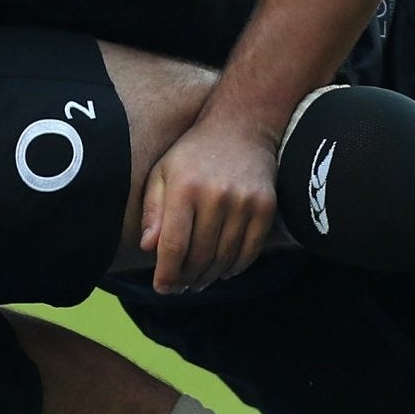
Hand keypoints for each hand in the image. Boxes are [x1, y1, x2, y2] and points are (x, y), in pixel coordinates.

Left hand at [138, 117, 278, 293]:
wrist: (242, 126)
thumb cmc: (194, 152)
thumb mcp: (164, 172)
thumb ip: (153, 209)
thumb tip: (148, 247)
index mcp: (184, 187)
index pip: (173, 245)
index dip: (166, 273)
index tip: (161, 287)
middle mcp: (216, 196)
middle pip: (200, 256)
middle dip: (186, 279)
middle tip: (180, 287)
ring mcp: (244, 202)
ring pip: (224, 258)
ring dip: (209, 277)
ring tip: (198, 282)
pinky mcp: (265, 207)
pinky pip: (250, 251)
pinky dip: (235, 267)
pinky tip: (223, 270)